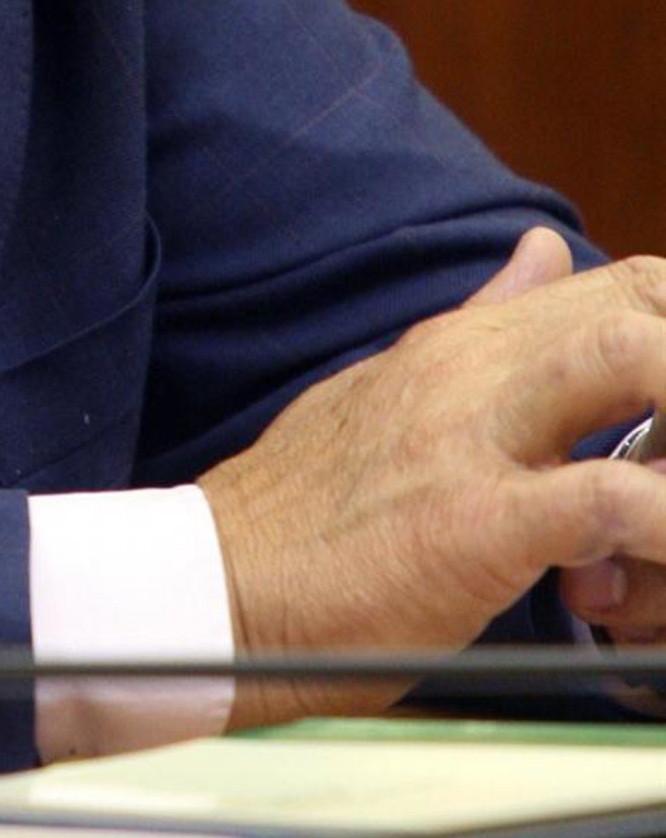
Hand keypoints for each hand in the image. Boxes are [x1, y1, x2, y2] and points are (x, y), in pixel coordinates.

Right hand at [199, 228, 665, 723]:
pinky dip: (658, 524)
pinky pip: (607, 499)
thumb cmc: (302, 513)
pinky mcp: (474, 522)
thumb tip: (542, 250)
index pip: (616, 286)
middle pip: (636, 306)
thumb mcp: (390, 388)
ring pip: (628, 361)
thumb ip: (482, 320)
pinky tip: (649, 558)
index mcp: (458, 345)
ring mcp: (472, 439)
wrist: (216, 587)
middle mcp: (471, 372)